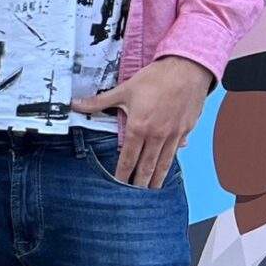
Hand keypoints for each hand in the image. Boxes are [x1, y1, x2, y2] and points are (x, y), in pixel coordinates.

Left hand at [72, 55, 213, 188]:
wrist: (188, 69)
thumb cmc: (156, 78)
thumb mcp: (124, 89)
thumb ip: (99, 102)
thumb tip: (76, 104)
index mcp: (139, 127)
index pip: (128, 157)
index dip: (123, 173)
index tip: (119, 184)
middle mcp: (157, 135)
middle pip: (146, 165)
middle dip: (140, 183)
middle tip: (136, 196)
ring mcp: (173, 134)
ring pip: (164, 162)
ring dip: (156, 178)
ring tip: (151, 190)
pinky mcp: (186, 130)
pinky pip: (176, 150)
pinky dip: (171, 161)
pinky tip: (167, 168)